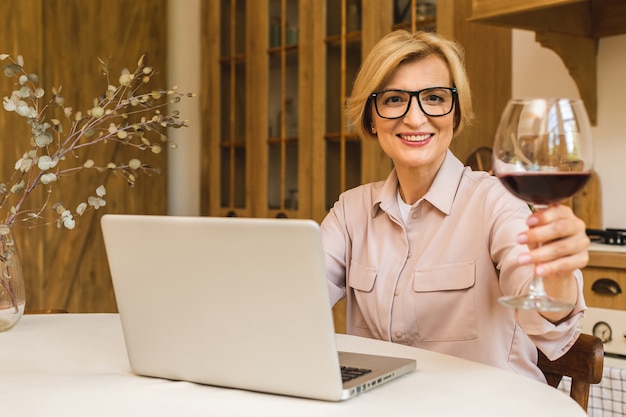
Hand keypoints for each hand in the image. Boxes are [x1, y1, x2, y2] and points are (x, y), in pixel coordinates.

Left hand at [516, 204, 588, 319]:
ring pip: (562, 248)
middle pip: (560, 229)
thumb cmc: (541, 243)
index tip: (527, 221)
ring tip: (522, 259)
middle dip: (537, 235)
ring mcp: (581, 245)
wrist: (552, 265)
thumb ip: (532, 225)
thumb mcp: (534, 232)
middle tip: (518, 240)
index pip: (559, 210)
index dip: (543, 215)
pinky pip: (567, 265)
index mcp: (565, 214)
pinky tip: (536, 270)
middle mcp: (577, 228)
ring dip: (540, 254)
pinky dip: (550, 268)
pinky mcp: (581, 261)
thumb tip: (524, 221)